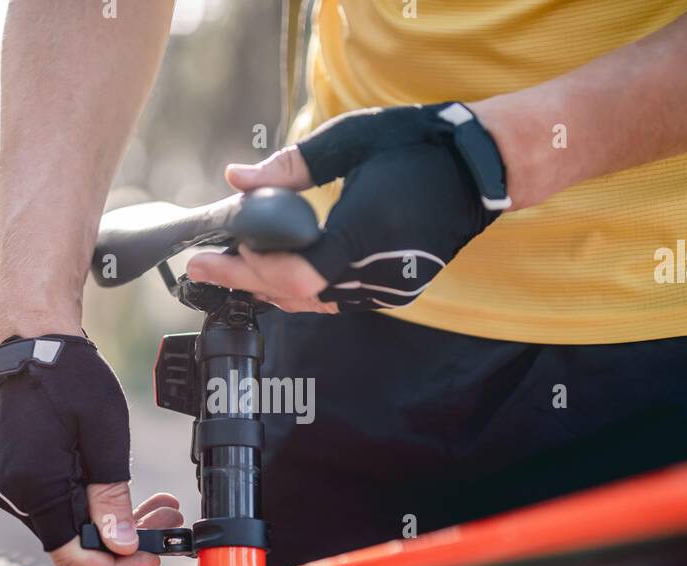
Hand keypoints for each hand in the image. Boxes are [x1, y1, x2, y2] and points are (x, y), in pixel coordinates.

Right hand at [0, 335, 170, 565]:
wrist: (34, 343)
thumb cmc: (69, 378)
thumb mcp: (104, 437)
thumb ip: (111, 496)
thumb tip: (123, 546)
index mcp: (33, 488)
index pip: (72, 555)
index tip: (153, 557)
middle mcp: (16, 496)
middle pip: (75, 543)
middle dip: (126, 540)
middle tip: (169, 520)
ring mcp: (16, 488)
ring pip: (72, 526)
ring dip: (115, 521)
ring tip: (160, 505)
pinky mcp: (24, 477)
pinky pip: (62, 506)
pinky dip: (96, 504)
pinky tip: (125, 491)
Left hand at [187, 102, 507, 313]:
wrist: (481, 169)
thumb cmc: (418, 146)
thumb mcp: (351, 141)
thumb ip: (291, 166)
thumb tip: (237, 179)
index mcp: (365, 234)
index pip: (294, 275)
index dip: (250, 270)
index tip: (214, 253)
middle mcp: (376, 274)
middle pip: (296, 296)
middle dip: (245, 279)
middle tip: (205, 266)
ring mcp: (387, 290)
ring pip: (314, 304)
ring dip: (271, 288)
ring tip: (231, 270)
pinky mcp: (394, 292)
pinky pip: (336, 301)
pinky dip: (301, 290)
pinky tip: (276, 276)